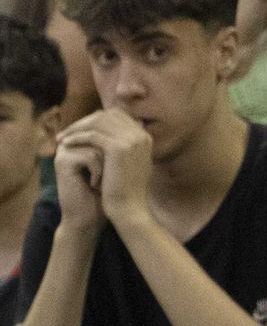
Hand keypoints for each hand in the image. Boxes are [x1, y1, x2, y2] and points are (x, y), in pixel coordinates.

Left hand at [53, 110, 151, 230]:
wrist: (130, 210)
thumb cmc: (126, 192)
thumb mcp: (129, 165)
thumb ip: (123, 148)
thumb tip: (104, 138)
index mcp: (145, 138)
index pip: (117, 116)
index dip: (96, 120)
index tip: (79, 130)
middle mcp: (141, 135)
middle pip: (108, 115)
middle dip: (85, 121)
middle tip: (67, 131)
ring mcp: (132, 140)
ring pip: (99, 122)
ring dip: (77, 128)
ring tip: (62, 137)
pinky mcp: (118, 148)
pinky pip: (93, 135)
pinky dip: (77, 137)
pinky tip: (66, 144)